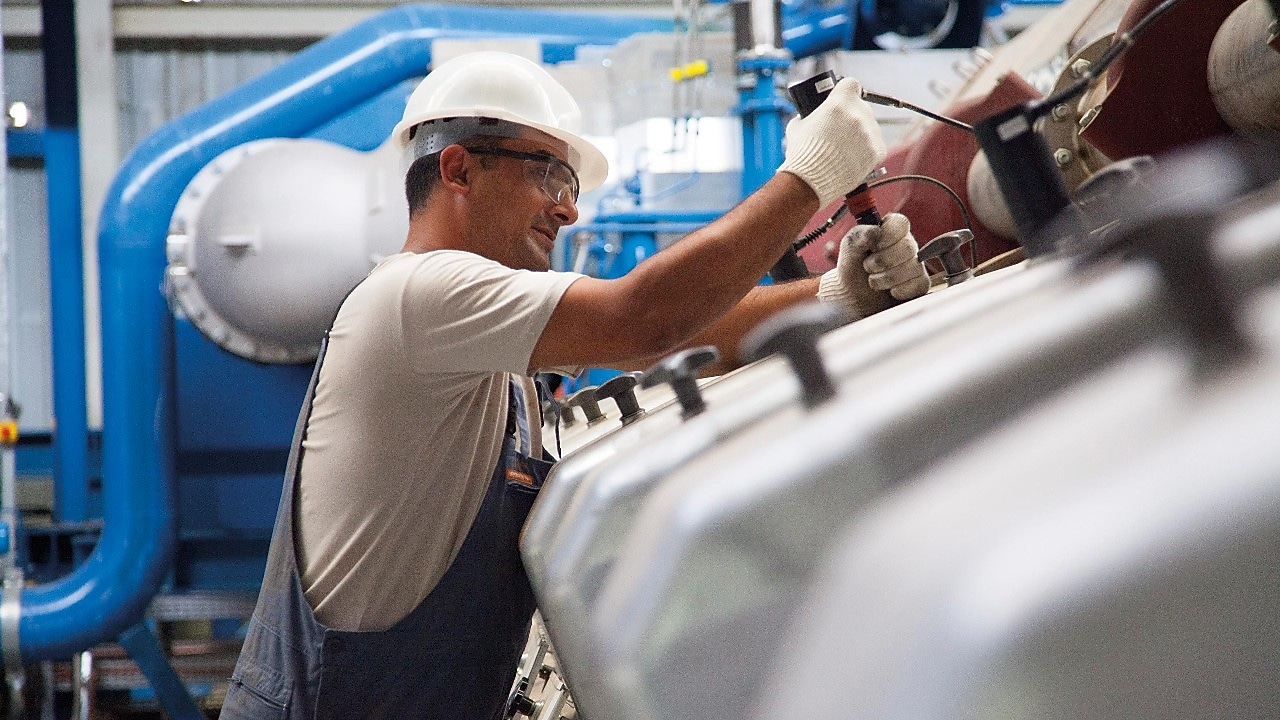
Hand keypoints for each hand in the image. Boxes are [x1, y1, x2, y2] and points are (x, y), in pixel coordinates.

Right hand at [776, 78, 885, 207]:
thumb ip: (809, 115)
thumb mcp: (798, 126)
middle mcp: (858, 114)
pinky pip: (876, 144)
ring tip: (843, 149)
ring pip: (870, 126)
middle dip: (853, 115)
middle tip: (840, 129)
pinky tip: (853, 157)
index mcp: (838, 103)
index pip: (851, 83)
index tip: (843, 97)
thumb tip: (812, 115)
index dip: (846, 90)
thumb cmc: (802, 154)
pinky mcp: (877, 150)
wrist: (810, 183)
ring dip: (861, 133)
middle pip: (862, 106)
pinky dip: (867, 149)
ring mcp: (869, 133)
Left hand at [817, 213, 930, 320]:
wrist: (855, 300)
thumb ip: (858, 237)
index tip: (873, 247)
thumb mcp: (849, 252)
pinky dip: (900, 291)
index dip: (887, 235)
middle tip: (868, 267)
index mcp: (889, 231)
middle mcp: (906, 245)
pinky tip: (890, 291)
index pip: (900, 223)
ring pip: (914, 267)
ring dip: (887, 278)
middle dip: (882, 261)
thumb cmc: (853, 272)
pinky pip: (919, 284)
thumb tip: (874, 231)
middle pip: (908, 246)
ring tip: (874, 281)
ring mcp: (915, 264)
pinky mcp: (920, 283)